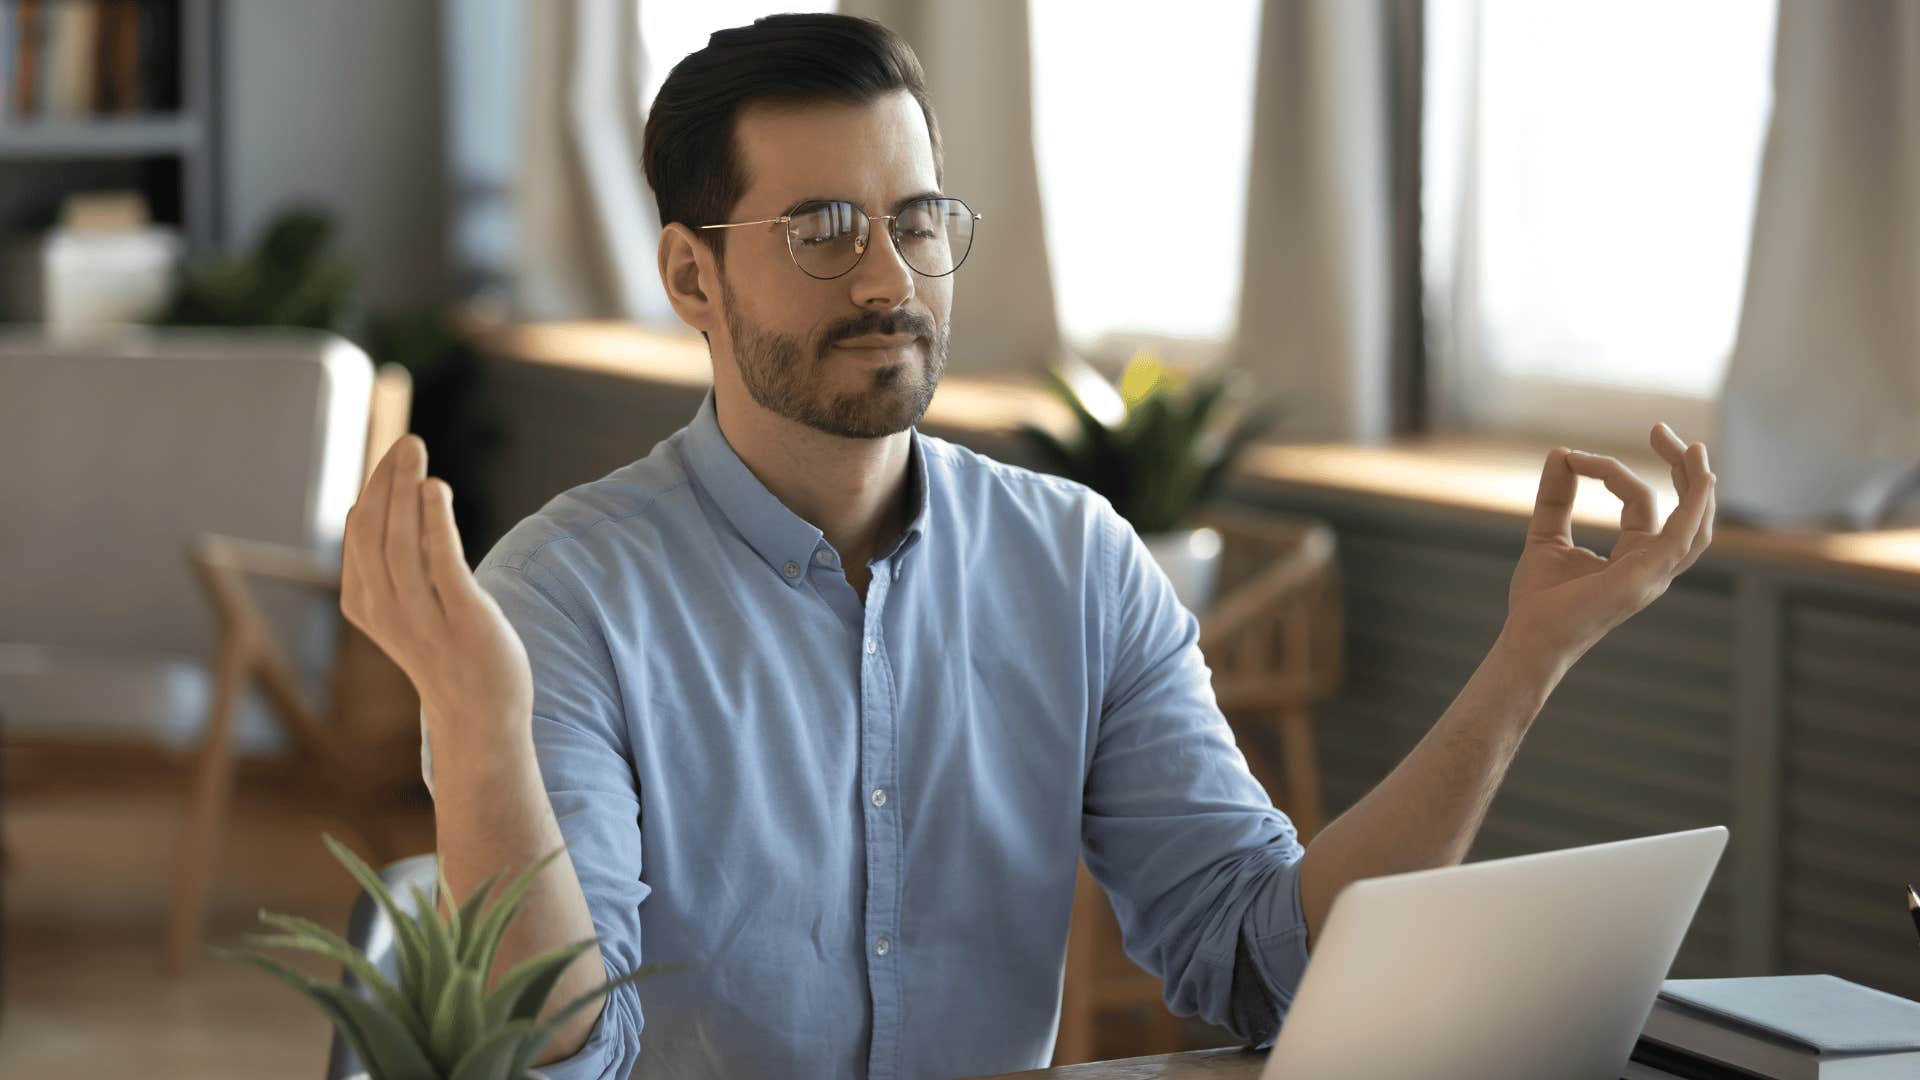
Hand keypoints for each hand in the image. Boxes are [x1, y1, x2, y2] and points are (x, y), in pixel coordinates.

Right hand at [341, 435, 532, 747]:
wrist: (481, 717)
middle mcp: (386, 612)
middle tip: (406, 443)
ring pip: (401, 546)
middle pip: (374, 535)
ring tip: (415, 454)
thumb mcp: (405, 609)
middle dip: (386, 484)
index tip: (392, 458)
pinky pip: (441, 564)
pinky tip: (435, 490)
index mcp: (366, 605)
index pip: (359, 537)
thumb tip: (367, 504)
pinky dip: (435, 522)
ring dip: (405, 494)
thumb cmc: (447, 654)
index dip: (374, 493)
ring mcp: (423, 620)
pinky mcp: (463, 620)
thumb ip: (387, 565)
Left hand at [1501, 423, 1715, 668]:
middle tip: (1659, 430)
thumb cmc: (1539, 600)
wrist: (1528, 637)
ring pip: (1696, 523)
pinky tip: (1702, 476)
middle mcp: (1653, 565)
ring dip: (1697, 483)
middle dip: (1679, 467)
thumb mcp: (1546, 534)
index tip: (1572, 457)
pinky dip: (1697, 505)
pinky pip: (1685, 536)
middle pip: (1685, 509)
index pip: (1639, 500)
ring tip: (1690, 446)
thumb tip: (1559, 452)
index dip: (1608, 471)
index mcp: (1635, 556)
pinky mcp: (1648, 576)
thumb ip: (1555, 496)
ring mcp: (1655, 574)